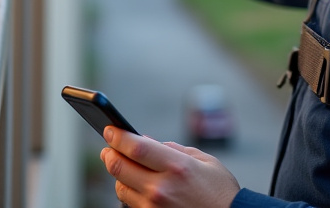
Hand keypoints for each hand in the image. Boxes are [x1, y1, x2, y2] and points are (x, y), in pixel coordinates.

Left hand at [100, 126, 240, 207]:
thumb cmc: (220, 191)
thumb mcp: (204, 161)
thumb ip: (173, 149)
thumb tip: (146, 140)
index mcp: (177, 167)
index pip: (135, 147)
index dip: (118, 137)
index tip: (110, 130)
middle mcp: (162, 188)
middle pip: (119, 167)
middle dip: (109, 154)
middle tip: (108, 148)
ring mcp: (155, 207)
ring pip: (120, 187)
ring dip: (118, 174)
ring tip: (124, 166)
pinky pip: (130, 203)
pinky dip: (129, 191)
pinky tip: (136, 184)